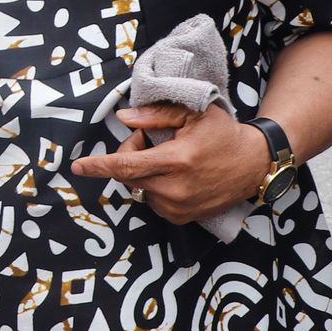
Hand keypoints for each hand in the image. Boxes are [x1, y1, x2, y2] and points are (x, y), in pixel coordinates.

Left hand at [69, 104, 271, 224]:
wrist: (254, 164)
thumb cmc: (222, 133)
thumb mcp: (193, 113)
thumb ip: (155, 115)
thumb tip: (122, 118)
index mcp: (177, 160)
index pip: (127, 166)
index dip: (99, 166)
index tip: (76, 166)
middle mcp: (176, 188)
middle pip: (129, 176)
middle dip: (129, 156)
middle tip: (149, 141)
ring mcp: (179, 207)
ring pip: (139, 188)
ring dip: (143, 173)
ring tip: (169, 159)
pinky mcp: (182, 218)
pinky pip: (152, 201)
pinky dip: (154, 187)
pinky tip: (175, 176)